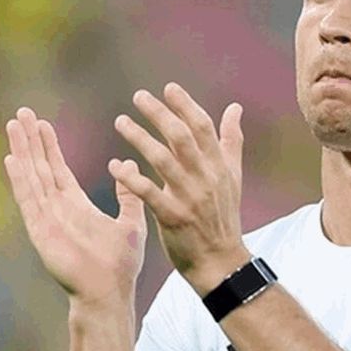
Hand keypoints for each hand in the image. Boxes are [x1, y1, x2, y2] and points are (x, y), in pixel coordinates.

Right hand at [3, 107, 146, 304]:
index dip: (49, 146)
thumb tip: (128, 164)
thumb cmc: (120, 266)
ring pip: (32, 177)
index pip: (58, 169)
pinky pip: (29, 200)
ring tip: (14, 125)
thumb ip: (129, 195)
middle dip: (31, 140)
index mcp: (76, 206)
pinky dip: (20, 180)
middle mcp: (57, 209)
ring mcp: (47, 219)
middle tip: (22, 113)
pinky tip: (12, 159)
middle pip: (40, 167)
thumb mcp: (131, 223)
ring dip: (23, 151)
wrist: (109, 295)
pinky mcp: (42, 231)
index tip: (42, 123)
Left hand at [109, 83, 248, 293]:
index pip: (202, 128)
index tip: (168, 87)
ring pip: (163, 160)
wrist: (221, 262)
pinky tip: (115, 166)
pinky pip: (149, 193)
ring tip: (121, 122)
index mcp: (218, 166)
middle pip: (182, 137)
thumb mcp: (232, 177)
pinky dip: (131, 178)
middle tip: (138, 96)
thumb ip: (231, 140)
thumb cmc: (223, 217)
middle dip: (160, 114)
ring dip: (140, 138)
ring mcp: (190, 198)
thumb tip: (235, 107)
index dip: (186, 105)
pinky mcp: (173, 217)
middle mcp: (205, 178)